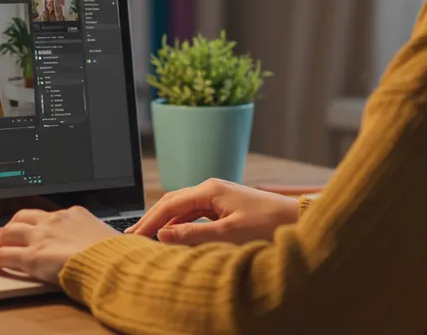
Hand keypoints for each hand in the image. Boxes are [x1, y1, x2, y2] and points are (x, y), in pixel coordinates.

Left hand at [0, 206, 120, 282]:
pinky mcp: (32, 256)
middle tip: (7, 236)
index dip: (37, 223)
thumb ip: (98, 238)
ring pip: (10, 231)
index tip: (34, 229)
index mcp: (75, 214)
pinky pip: (4, 255)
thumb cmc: (115, 254)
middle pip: (24, 216)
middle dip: (13, 225)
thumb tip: (104, 244)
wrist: (111, 263)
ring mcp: (41, 236)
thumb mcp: (108, 237)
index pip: (49, 214)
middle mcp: (55, 220)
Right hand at [128, 178, 299, 244]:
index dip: (149, 221)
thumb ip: (194, 234)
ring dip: (165, 222)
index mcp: (209, 190)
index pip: (169, 205)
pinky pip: (194, 214)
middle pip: (172, 203)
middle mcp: (210, 189)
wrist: (296, 219)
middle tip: (131, 237)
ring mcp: (217, 196)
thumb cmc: (267, 225)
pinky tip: (173, 236)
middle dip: (151, 219)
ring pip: (182, 208)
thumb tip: (162, 235)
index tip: (133, 237)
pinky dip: (180, 224)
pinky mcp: (224, 206)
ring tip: (146, 237)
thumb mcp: (228, 233)